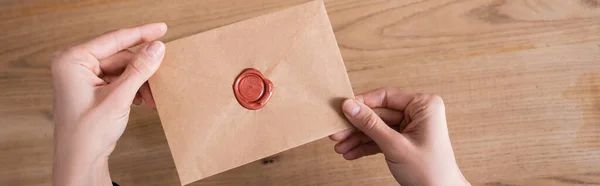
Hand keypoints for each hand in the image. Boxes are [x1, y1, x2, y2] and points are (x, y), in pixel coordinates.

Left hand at [51, 23, 166, 185]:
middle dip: (142, 70)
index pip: (113, 40)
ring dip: (139, 82)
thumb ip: (139, 70)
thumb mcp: (118, 98)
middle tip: (162, 78)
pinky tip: (141, 100)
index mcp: (72, 60)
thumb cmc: (87, 133)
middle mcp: (75, 64)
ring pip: (122, 68)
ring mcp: (82, 76)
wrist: (80, 161)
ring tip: (152, 98)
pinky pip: (118, 79)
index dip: (140, 34)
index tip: (161, 29)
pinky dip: (132, 88)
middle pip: (120, 56)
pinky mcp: (91, 87)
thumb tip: (157, 48)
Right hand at [329, 88, 469, 185]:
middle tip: (337, 132)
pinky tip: (351, 152)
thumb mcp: (395, 146)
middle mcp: (418, 113)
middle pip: (378, 113)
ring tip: (340, 146)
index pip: (386, 97)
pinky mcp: (405, 140)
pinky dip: (366, 146)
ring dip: (358, 138)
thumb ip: (370, 124)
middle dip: (356, 126)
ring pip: (377, 127)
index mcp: (424, 105)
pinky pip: (381, 138)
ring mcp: (411, 127)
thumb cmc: (430, 172)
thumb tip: (349, 106)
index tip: (342, 109)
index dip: (362, 103)